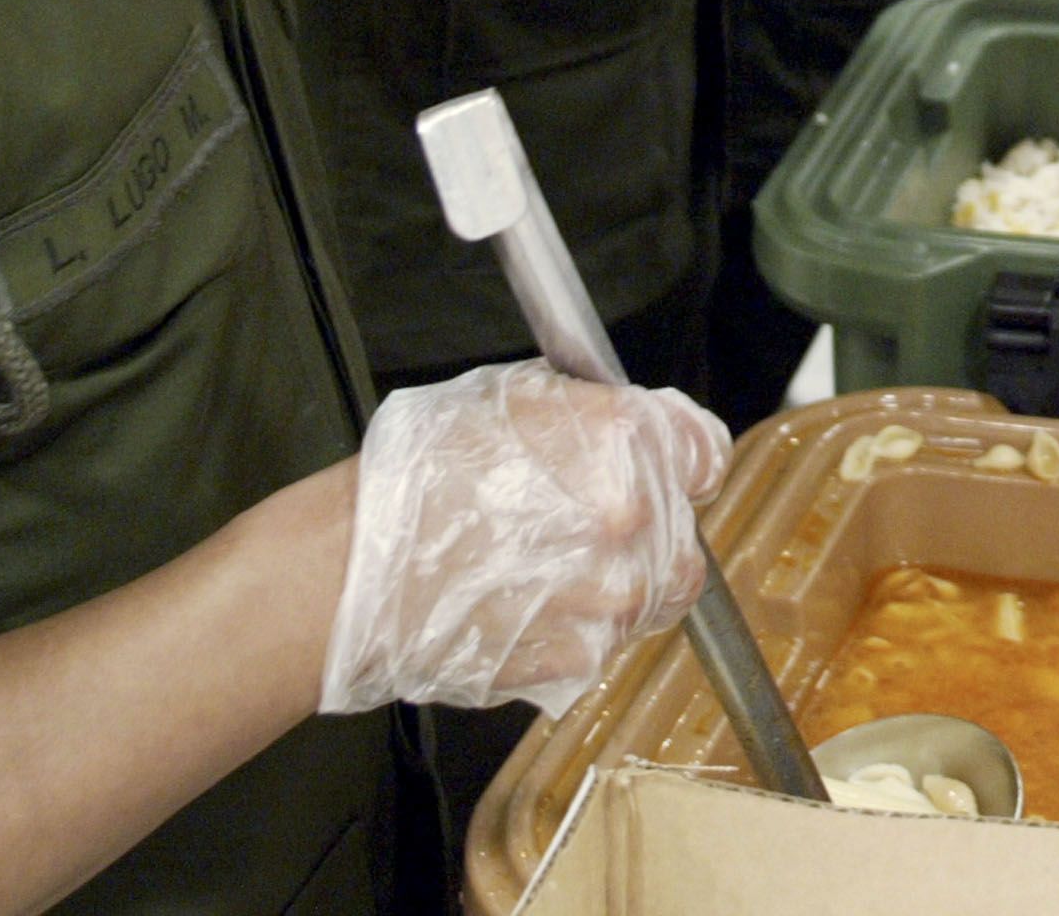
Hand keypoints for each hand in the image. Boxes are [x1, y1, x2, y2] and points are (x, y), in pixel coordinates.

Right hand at [320, 361, 727, 718]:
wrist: (353, 569)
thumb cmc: (417, 474)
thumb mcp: (510, 400)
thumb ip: (593, 414)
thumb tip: (639, 425)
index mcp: (621, 441)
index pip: (704, 454)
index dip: (684, 464)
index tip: (669, 474)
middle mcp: (631, 519)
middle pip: (684, 535)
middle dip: (647, 533)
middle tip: (580, 528)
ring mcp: (607, 597)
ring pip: (647, 597)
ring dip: (610, 587)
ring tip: (543, 570)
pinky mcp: (578, 659)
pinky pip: (600, 645)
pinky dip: (573, 631)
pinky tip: (520, 606)